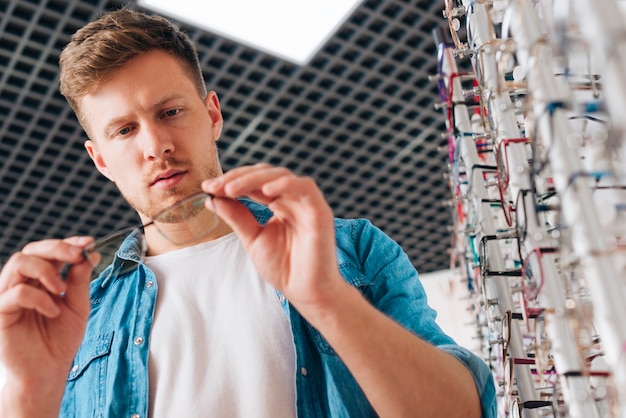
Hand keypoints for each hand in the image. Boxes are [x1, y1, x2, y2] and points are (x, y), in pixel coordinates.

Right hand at [0, 237, 95, 388]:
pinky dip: (39, 298)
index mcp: (41, 280)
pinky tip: (53, 311)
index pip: (49, 251)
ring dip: (46, 270)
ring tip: (62, 289)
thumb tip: (89, 255)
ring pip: (19, 262)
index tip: (88, 243)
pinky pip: (16, 292)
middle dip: (57, 248)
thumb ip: (80, 281)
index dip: (68, 243)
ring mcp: (8, 295)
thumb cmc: (60, 339)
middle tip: (77, 255)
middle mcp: (23, 283)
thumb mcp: (78, 306)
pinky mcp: (1, 311)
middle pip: (31, 250)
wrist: (47, 371)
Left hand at [203, 163, 346, 312]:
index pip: (254, 183)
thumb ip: (237, 217)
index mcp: (279, 204)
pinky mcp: (320, 211)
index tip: (208, 188)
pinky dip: (285, 184)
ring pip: (281, 176)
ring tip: (231, 189)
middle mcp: (293, 200)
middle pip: (265, 174)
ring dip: (254, 179)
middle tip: (215, 187)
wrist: (306, 292)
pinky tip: (265, 190)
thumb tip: (213, 198)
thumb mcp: (252, 239)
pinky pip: (305, 187)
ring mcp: (307, 204)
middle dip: (238, 178)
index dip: (231, 181)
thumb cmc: (284, 268)